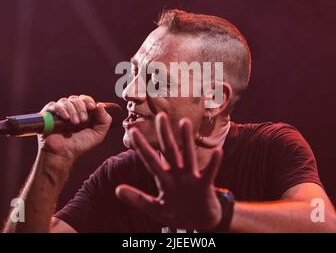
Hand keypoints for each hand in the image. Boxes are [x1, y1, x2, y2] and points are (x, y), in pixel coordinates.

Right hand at [37, 95, 111, 162]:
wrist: (64, 154)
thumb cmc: (79, 145)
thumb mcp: (97, 134)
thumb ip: (104, 120)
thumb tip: (100, 105)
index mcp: (81, 112)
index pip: (84, 99)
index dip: (88, 101)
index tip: (92, 107)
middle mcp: (69, 110)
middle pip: (75, 99)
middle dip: (81, 108)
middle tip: (82, 120)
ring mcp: (58, 112)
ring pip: (65, 101)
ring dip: (72, 110)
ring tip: (74, 122)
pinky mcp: (47, 115)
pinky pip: (53, 105)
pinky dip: (61, 109)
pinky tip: (66, 117)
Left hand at [115, 112, 222, 230]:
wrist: (201, 222)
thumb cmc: (178, 213)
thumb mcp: (155, 209)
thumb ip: (138, 200)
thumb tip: (117, 190)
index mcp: (164, 179)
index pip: (151, 160)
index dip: (142, 147)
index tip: (133, 131)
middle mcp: (177, 174)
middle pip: (169, 151)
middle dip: (164, 134)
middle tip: (160, 114)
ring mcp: (191, 178)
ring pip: (188, 156)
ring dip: (187, 140)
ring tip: (185, 122)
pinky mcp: (205, 186)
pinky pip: (210, 173)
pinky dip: (213, 163)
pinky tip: (218, 151)